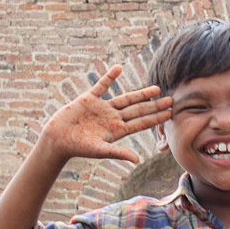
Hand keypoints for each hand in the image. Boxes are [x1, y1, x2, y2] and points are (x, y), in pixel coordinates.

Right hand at [39, 64, 172, 163]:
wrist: (57, 140)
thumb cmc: (78, 148)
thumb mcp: (100, 151)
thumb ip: (119, 153)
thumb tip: (137, 160)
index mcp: (117, 131)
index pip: (141, 123)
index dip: (156, 118)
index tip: (170, 113)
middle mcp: (113, 118)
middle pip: (138, 110)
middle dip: (154, 105)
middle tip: (171, 100)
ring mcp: (102, 108)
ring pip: (125, 98)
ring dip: (140, 93)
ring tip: (156, 88)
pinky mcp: (89, 99)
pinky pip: (101, 85)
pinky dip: (109, 77)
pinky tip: (119, 68)